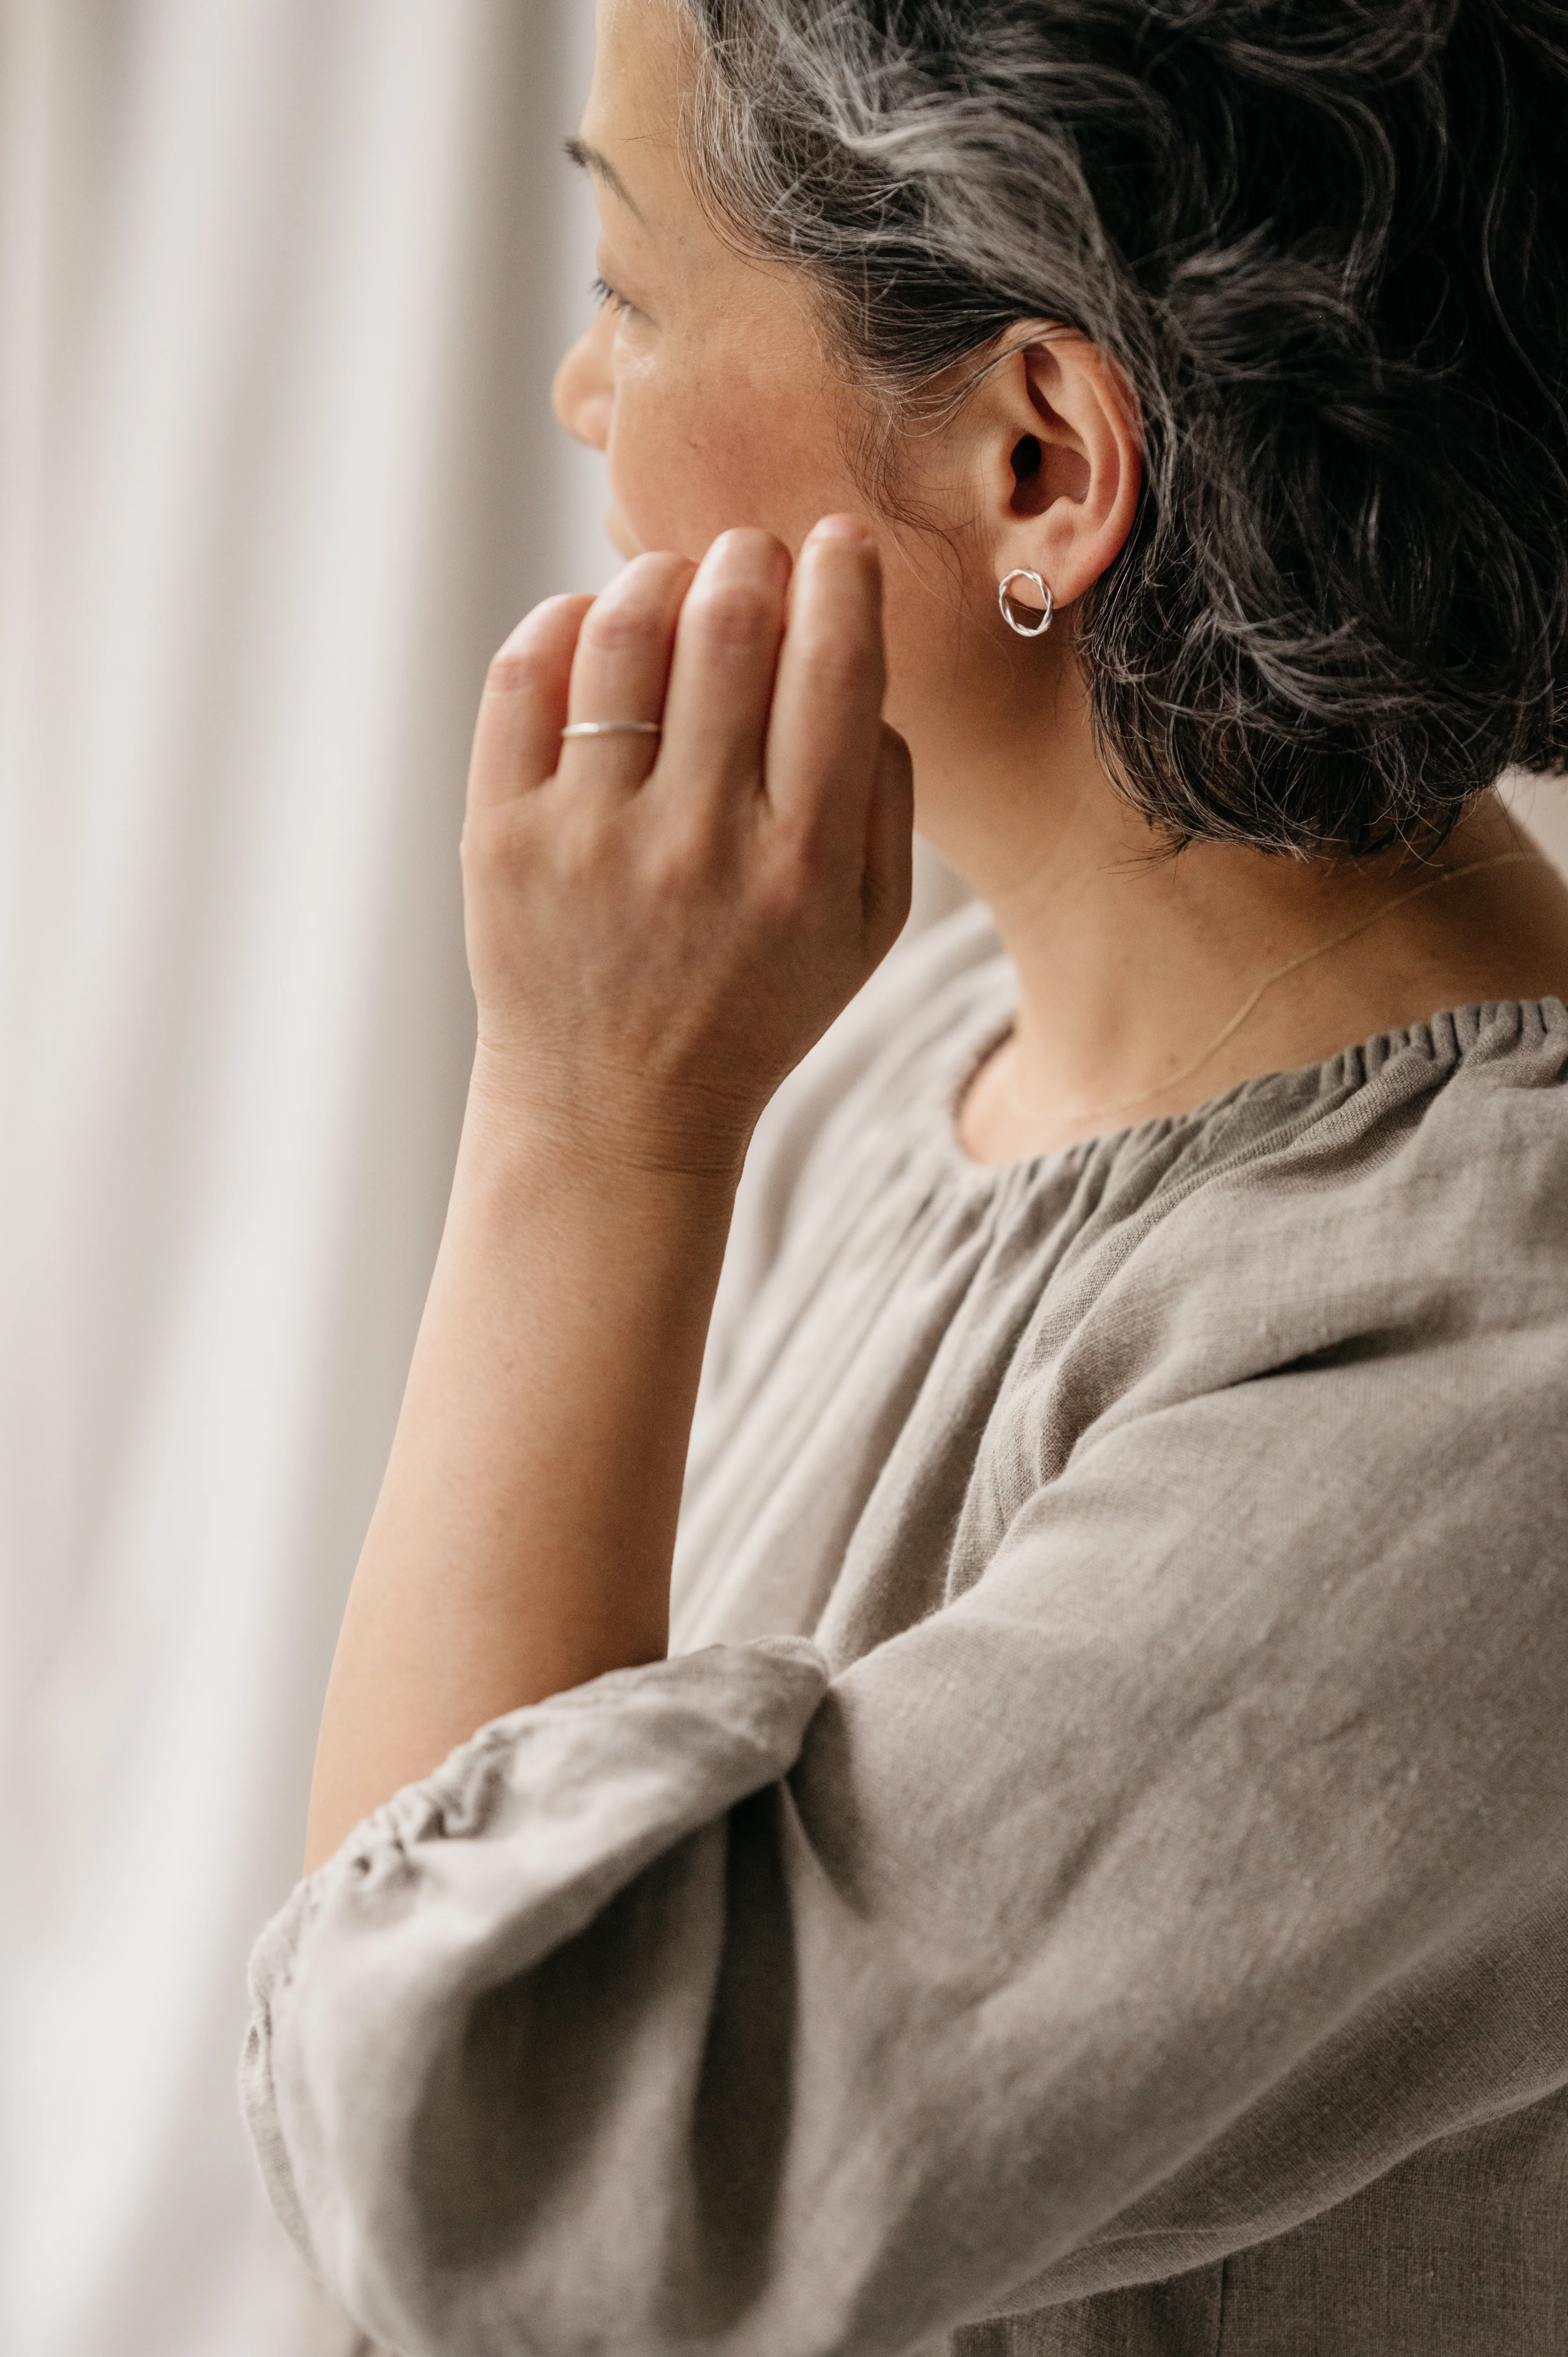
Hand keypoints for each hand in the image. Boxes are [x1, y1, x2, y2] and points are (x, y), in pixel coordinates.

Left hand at [460, 520, 912, 1176]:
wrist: (615, 1111)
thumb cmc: (753, 1003)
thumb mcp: (867, 931)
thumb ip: (887, 795)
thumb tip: (856, 649)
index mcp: (804, 865)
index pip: (834, 667)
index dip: (841, 575)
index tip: (836, 542)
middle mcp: (699, 845)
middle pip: (730, 625)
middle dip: (750, 561)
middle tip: (751, 563)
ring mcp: (590, 839)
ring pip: (624, 630)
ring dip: (659, 576)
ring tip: (675, 588)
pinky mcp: (501, 836)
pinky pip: (524, 674)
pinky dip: (564, 623)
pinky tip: (595, 636)